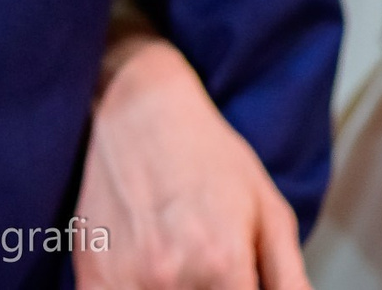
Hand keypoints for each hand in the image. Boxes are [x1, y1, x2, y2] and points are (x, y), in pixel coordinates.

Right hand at [74, 37, 309, 289]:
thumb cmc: (208, 156)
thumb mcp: (269, 210)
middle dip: (209, 289)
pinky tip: (147, 264)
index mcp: (222, 263)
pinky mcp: (92, 277)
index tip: (237, 279)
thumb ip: (289, 278)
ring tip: (179, 257)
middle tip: (208, 263)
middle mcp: (171, 277)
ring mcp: (125, 279)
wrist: (138, 110)